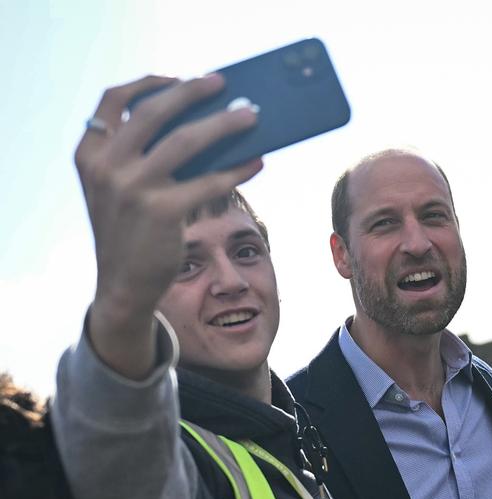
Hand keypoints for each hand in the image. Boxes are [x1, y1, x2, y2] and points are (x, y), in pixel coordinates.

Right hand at [75, 74, 262, 378]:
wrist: (124, 285)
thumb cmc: (133, 231)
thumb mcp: (121, 188)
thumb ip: (141, 156)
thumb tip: (202, 124)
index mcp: (90, 153)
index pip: (113, 99)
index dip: (148, 83)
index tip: (179, 77)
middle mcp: (106, 166)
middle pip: (154, 111)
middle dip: (192, 92)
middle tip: (224, 84)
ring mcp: (132, 188)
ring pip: (187, 140)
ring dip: (224, 124)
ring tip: (251, 117)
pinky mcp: (162, 211)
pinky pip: (209, 180)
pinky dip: (237, 169)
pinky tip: (256, 162)